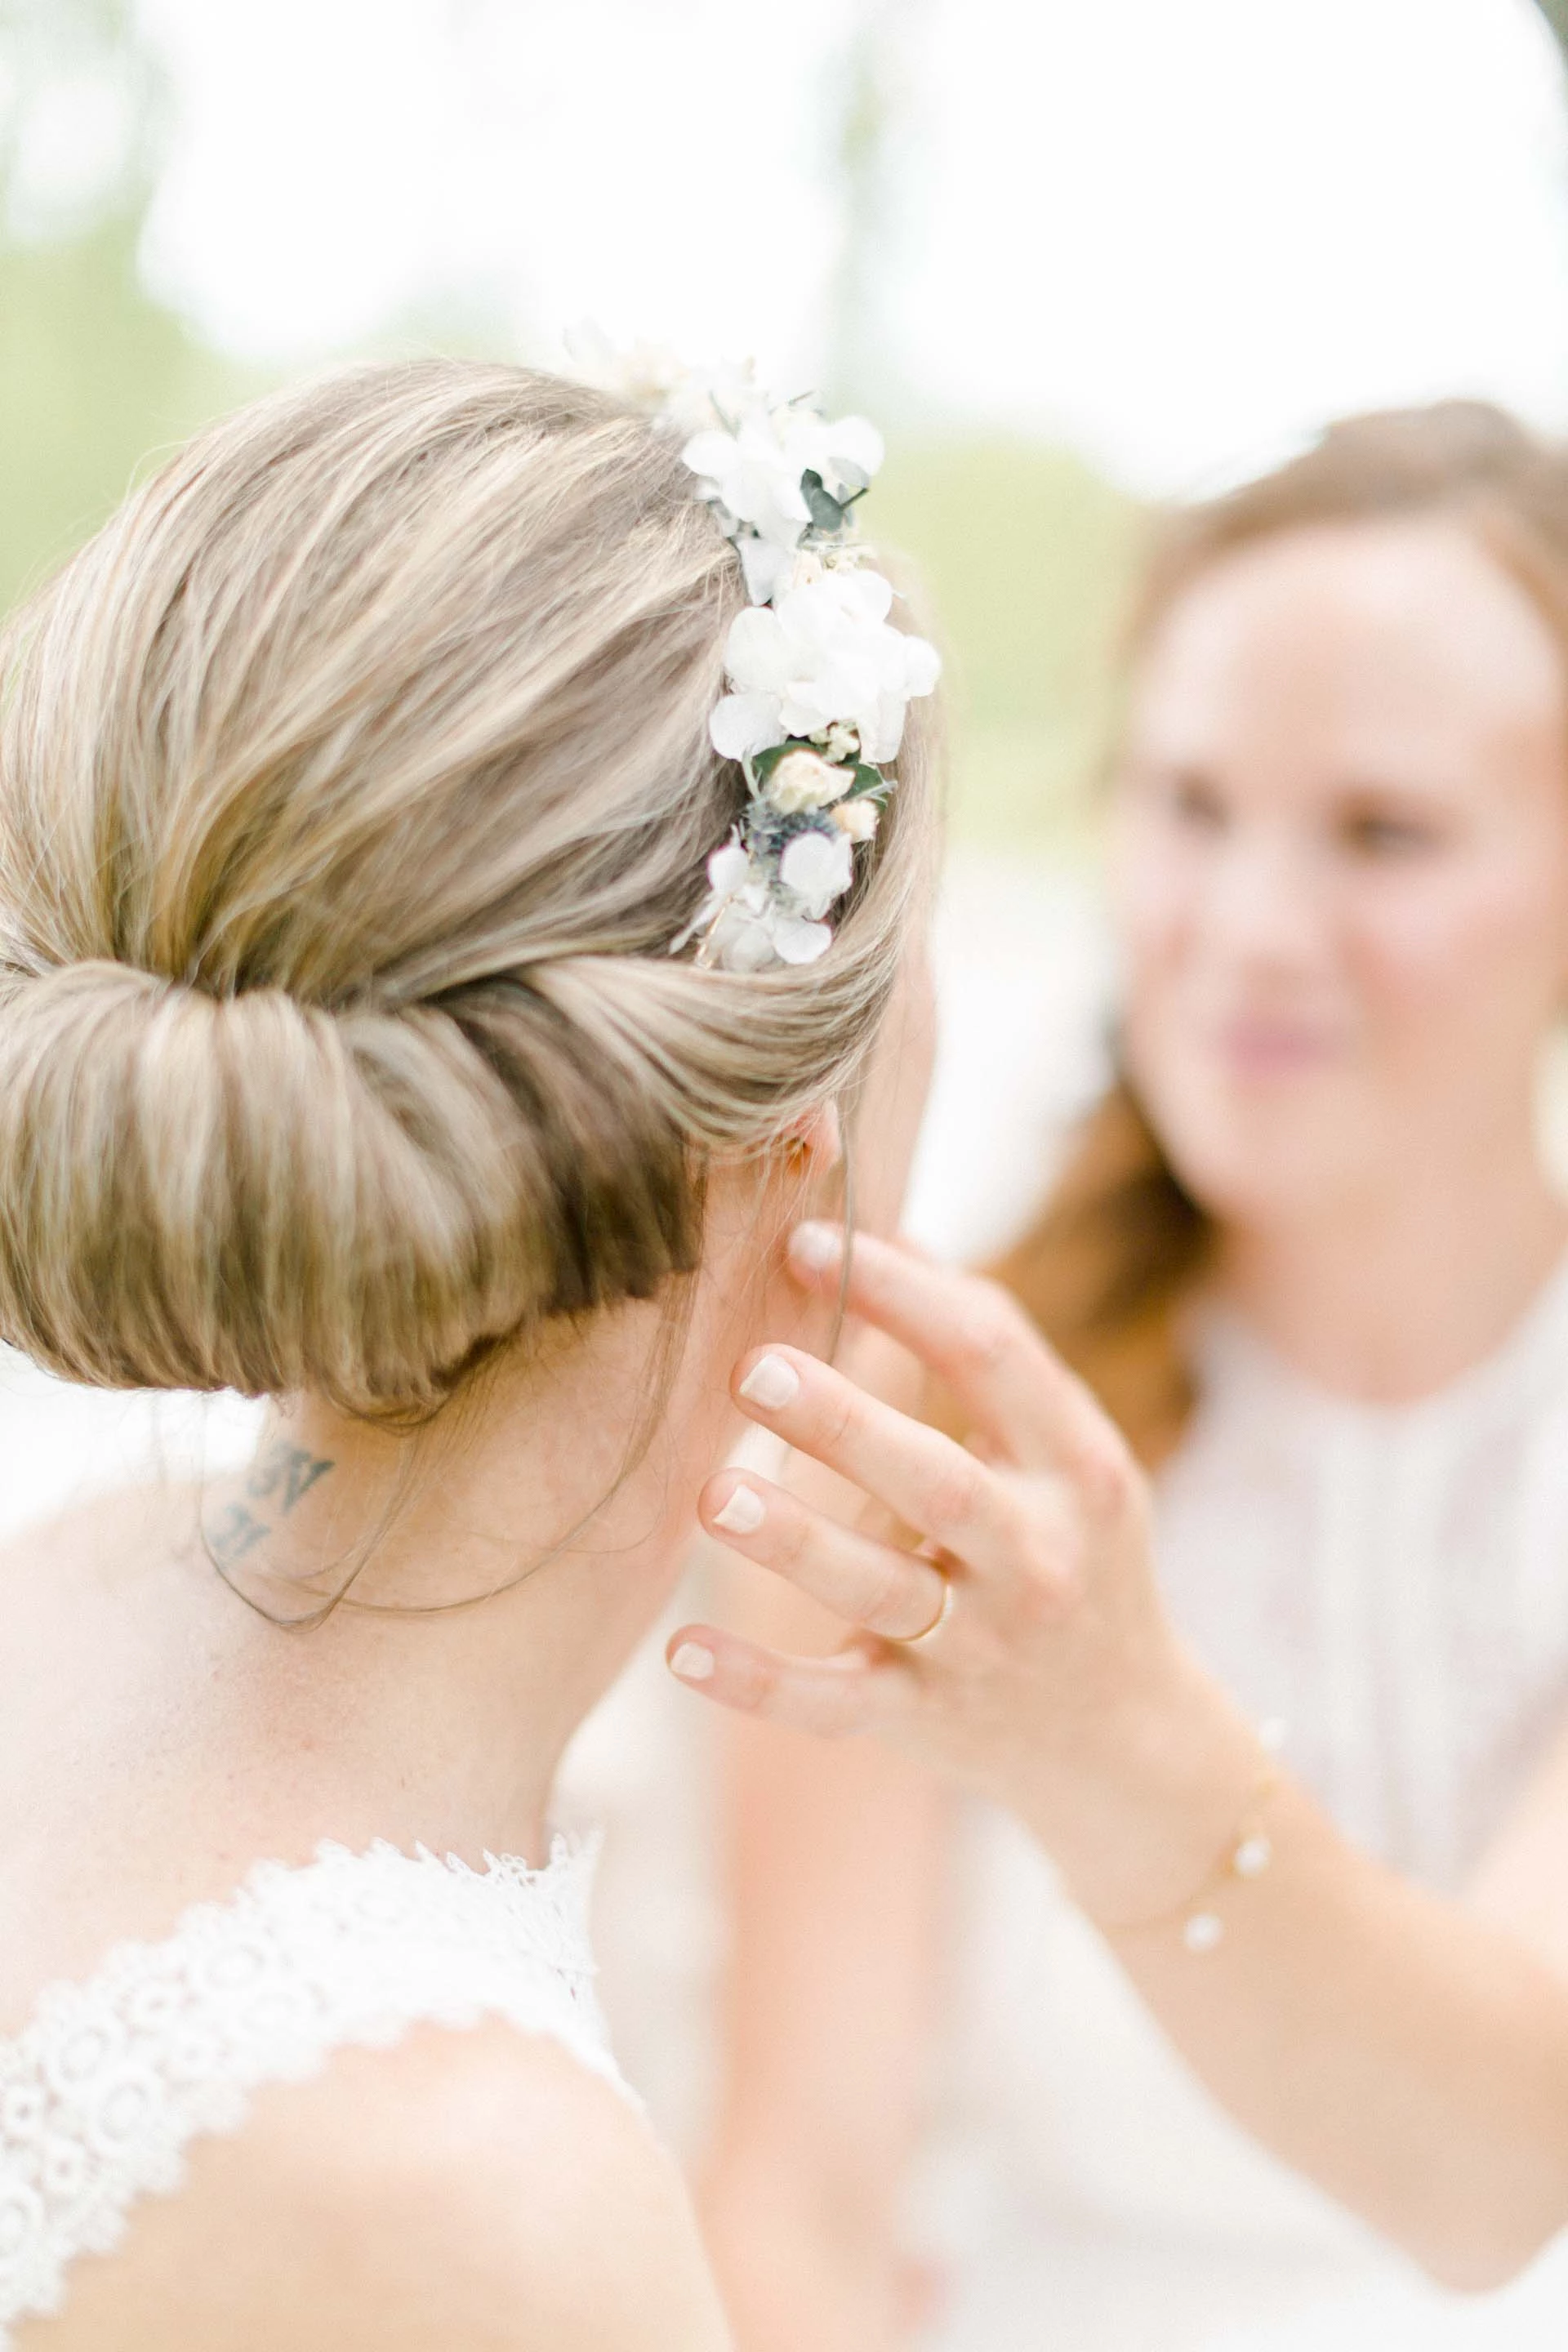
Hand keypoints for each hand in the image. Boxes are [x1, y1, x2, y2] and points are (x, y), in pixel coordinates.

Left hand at [669, 1223, 1256, 1922]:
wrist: (1123, 1737)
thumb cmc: (1076, 1552)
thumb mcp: (1070, 1453)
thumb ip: (995, 1356)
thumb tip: (901, 1234)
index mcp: (1078, 1466)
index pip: (994, 1357)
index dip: (902, 1293)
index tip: (807, 1241)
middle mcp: (1037, 1556)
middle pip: (939, 1480)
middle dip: (845, 1423)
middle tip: (750, 1366)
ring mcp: (979, 1646)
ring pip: (880, 1589)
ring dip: (794, 1541)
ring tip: (712, 1492)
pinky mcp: (921, 1718)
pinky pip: (833, 1704)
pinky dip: (758, 1683)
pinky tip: (681, 1650)